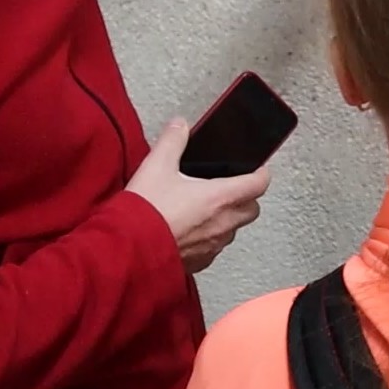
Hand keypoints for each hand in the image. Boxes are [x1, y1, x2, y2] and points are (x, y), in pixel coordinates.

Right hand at [127, 120, 270, 273]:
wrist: (127, 250)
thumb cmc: (145, 212)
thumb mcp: (156, 166)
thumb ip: (172, 142)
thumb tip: (180, 126)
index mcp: (220, 197)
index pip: (258, 184)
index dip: (261, 174)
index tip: (257, 169)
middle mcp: (222, 223)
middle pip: (252, 209)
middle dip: (247, 198)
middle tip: (232, 188)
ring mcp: (212, 245)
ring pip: (234, 230)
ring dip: (228, 219)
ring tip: (208, 208)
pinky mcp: (199, 262)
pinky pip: (214, 248)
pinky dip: (209, 237)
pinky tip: (190, 230)